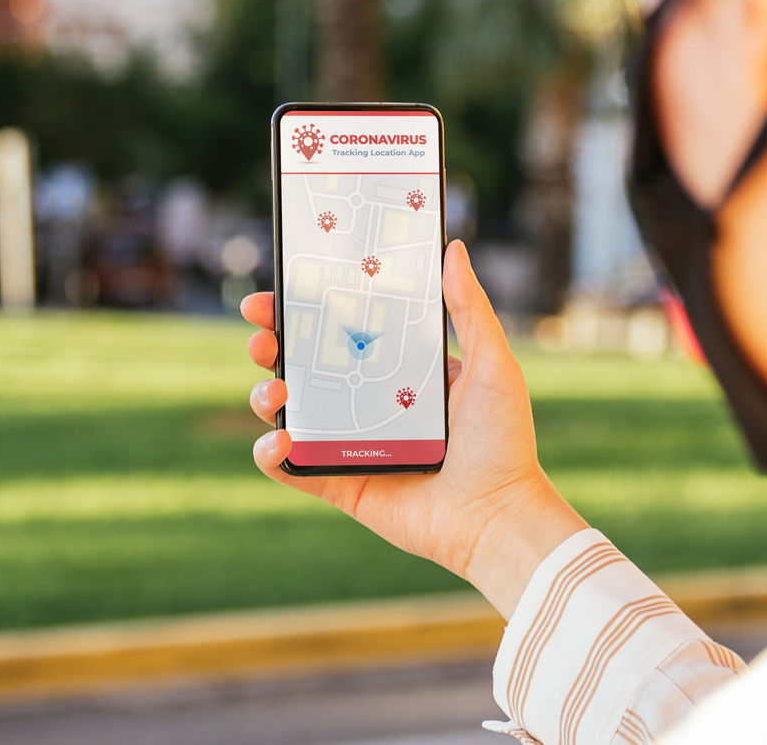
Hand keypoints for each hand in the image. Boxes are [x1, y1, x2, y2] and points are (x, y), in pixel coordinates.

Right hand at [242, 240, 586, 617]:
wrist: (498, 517)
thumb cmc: (503, 442)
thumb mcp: (491, 364)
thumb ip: (469, 308)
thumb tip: (453, 249)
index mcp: (398, 371)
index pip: (342, 330)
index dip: (307, 309)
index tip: (282, 288)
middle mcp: (367, 404)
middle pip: (303, 365)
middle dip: (272, 344)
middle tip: (263, 335)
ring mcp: (349, 445)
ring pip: (287, 412)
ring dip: (265, 395)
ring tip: (276, 391)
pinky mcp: (340, 485)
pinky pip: (290, 468)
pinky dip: (271, 454)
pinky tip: (280, 439)